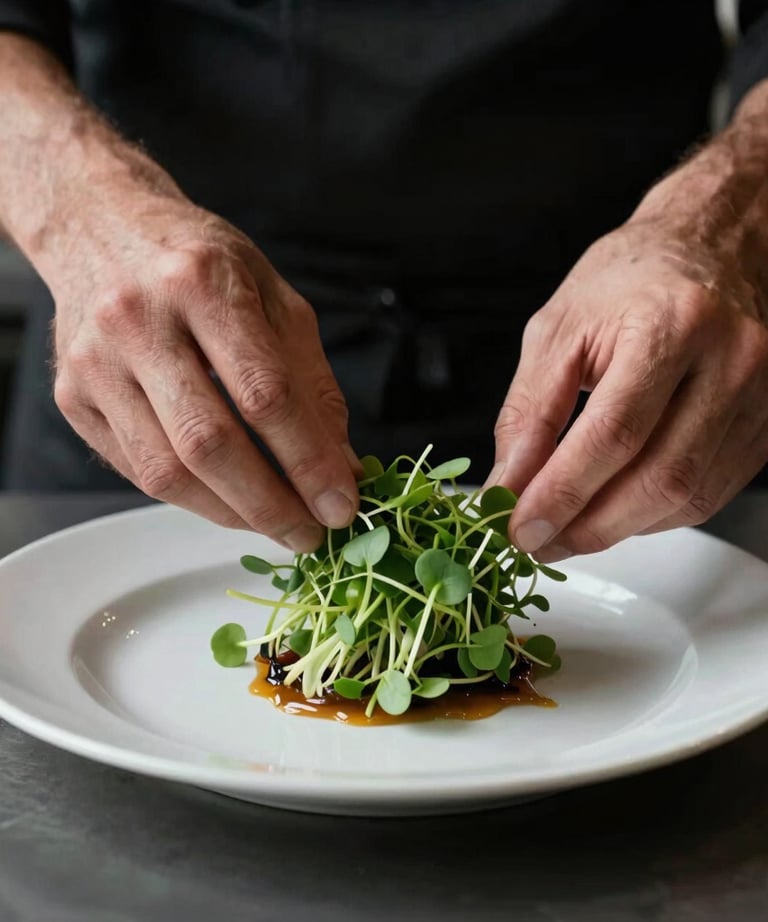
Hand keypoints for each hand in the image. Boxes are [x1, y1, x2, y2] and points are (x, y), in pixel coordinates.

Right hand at [50, 191, 359, 550]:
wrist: (102, 229)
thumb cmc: (201, 263)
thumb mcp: (275, 298)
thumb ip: (312, 381)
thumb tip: (341, 467)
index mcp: (201, 283)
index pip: (265, 394)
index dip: (308, 461)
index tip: (342, 506)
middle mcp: (138, 321)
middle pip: (210, 443)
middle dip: (271, 505)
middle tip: (312, 535)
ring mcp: (95, 363)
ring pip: (166, 472)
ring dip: (231, 514)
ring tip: (276, 525)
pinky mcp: (72, 397)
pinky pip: (137, 471)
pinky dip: (193, 499)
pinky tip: (229, 500)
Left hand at [488, 218, 767, 561]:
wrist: (710, 246)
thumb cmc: (630, 278)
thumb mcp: (558, 330)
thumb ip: (529, 412)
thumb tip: (509, 484)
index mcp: (671, 324)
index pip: (614, 433)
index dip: (562, 493)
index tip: (519, 527)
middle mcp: (729, 361)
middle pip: (660, 478)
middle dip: (590, 526)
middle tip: (538, 541)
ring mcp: (758, 396)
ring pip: (688, 496)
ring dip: (620, 528)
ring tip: (568, 529)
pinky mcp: (766, 424)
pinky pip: (709, 493)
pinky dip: (653, 515)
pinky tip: (615, 508)